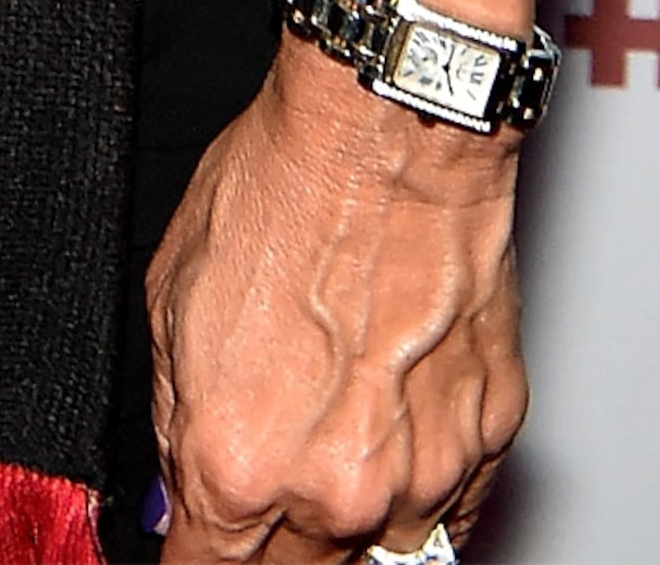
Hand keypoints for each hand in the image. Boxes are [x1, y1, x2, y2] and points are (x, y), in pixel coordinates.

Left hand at [150, 45, 524, 555]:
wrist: (386, 137)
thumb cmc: (282, 194)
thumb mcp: (171, 299)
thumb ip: (177, 418)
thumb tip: (183, 485)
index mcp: (240, 464)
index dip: (196, 554)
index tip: (200, 541)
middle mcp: (336, 492)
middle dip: (273, 544)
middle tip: (266, 477)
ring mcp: (423, 476)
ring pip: (382, 551)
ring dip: (352, 516)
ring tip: (336, 431)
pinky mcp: (489, 443)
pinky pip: (450, 504)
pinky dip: (421, 481)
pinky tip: (395, 416)